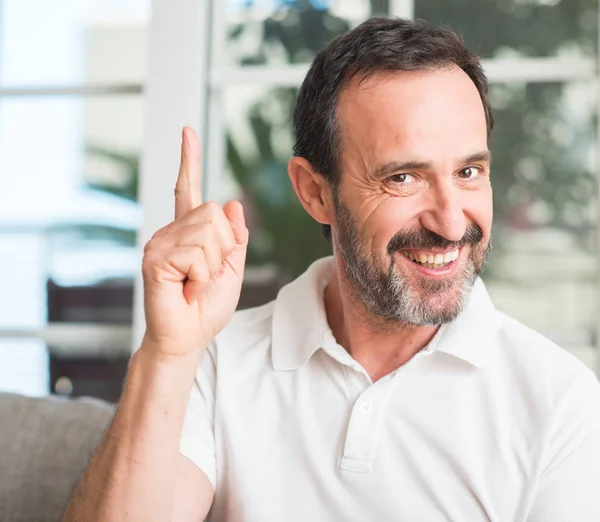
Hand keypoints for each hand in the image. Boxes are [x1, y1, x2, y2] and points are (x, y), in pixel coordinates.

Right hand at [141, 127, 247, 356]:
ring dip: (213, 265)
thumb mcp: (232, 268)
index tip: (188, 132)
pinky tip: (186, 288)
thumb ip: (235, 237)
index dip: (190, 160)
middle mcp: (171, 231)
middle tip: (206, 275)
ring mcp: (160, 242)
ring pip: (208, 232)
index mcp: (189, 232)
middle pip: (214, 213)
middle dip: (223, 248)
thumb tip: (231, 202)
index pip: (188, 190)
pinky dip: (201, 275)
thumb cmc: (206, 306)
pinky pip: (196, 252)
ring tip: (195, 283)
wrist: (188, 337)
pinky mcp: (154, 258)